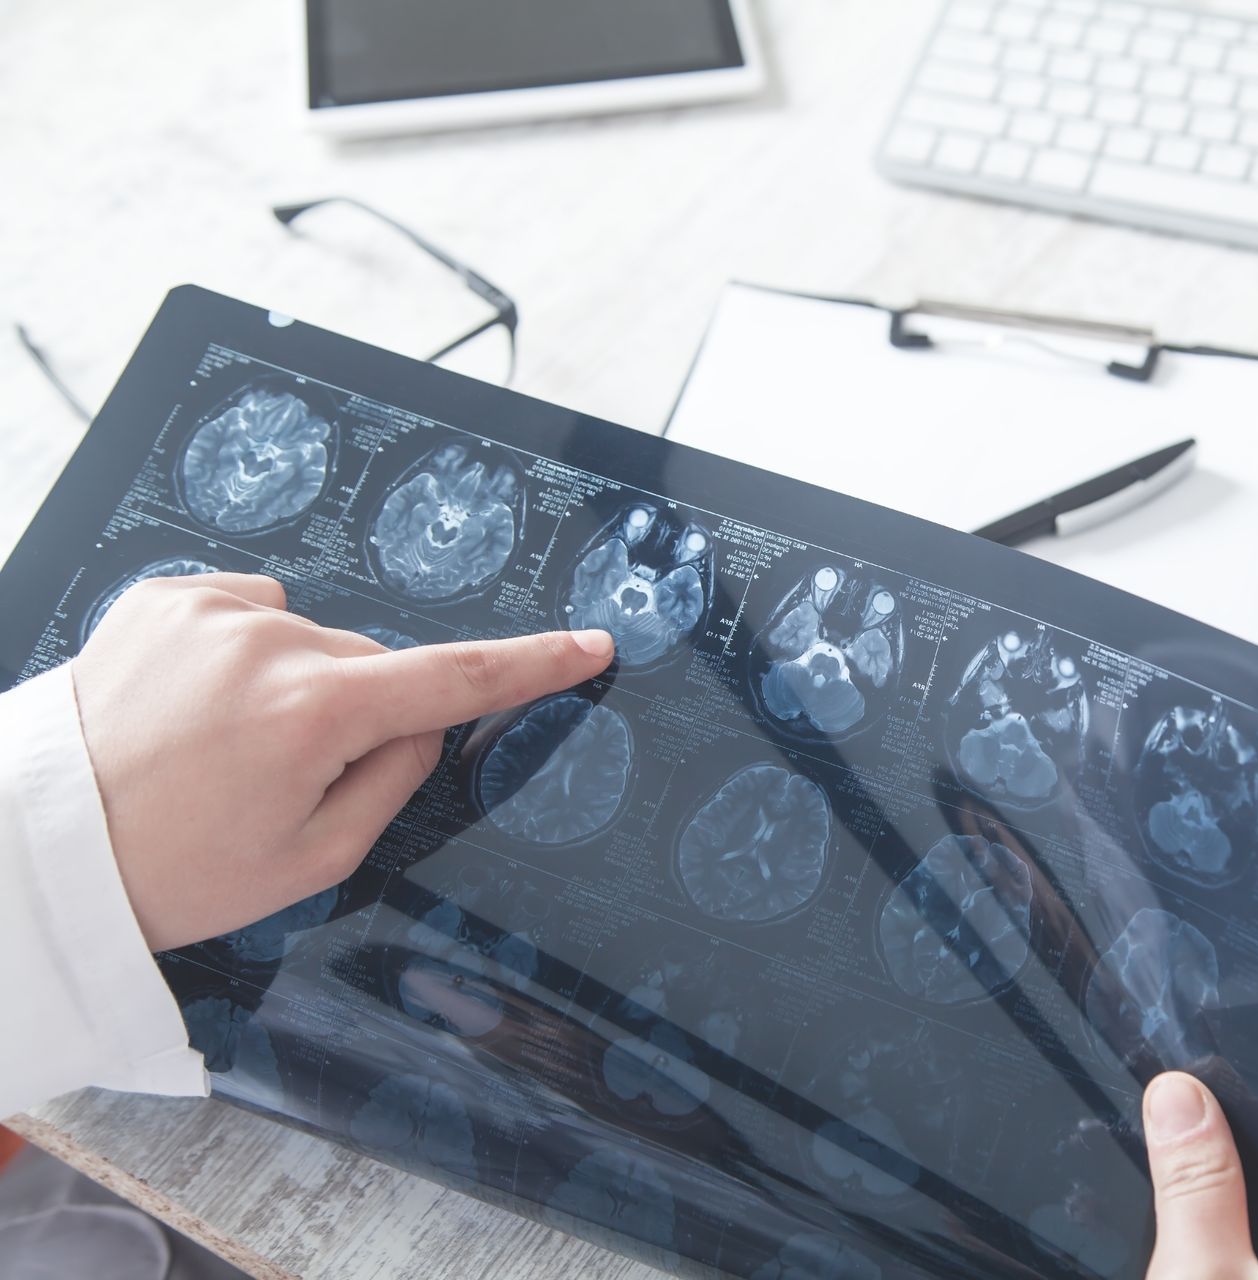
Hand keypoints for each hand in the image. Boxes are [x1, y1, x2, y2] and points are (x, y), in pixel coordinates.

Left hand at [71, 573, 613, 950]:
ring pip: (309, 638)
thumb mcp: (312, 861)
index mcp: (313, 714)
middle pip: (370, 666)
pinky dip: (244, 651)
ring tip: (217, 746)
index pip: (455, 679)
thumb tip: (421, 725)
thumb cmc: (171, 872)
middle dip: (354, 713)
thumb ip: (393, 783)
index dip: (533, 665)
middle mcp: (268, 642)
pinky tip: (195, 706)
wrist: (41, 852)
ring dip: (292, 683)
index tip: (589, 644)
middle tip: (281, 780)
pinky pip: (249, 609)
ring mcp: (211, 611)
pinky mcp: (164, 596)